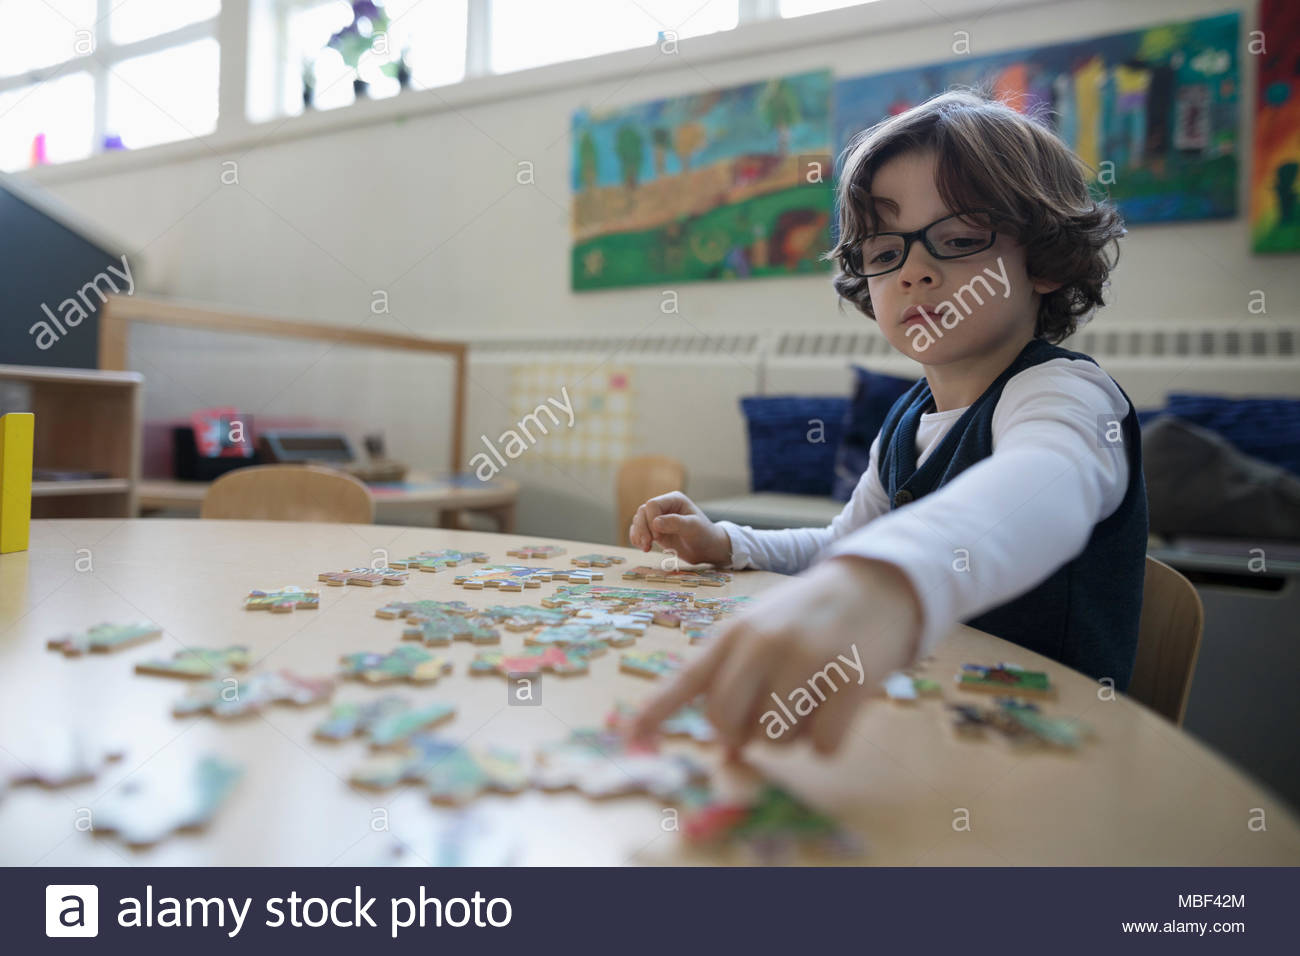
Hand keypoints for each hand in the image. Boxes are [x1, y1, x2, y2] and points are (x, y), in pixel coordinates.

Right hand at [628, 491, 731, 566]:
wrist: (707, 549)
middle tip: (648, 544)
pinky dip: (636, 538)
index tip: (658, 536)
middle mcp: (664, 507)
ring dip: (639, 534)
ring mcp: (658, 519)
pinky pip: (638, 531)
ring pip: (638, 521)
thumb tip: (655, 523)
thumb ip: (675, 523)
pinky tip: (642, 547)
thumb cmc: (704, 535)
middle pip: (643, 512)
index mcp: (674, 500)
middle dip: (642, 528)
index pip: (653, 504)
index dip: (651, 519)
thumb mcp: (693, 527)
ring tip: (645, 547)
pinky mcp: (655, 531)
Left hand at [629, 556, 922, 756]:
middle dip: (741, 735)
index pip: (688, 678)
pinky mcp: (850, 680)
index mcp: (736, 632)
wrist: (876, 585)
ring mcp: (808, 660)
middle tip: (765, 718)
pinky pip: (822, 746)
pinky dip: (828, 740)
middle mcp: (765, 643)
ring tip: (809, 699)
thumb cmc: (809, 617)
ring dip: (790, 736)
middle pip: (726, 723)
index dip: (657, 711)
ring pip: (775, 739)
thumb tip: (725, 749)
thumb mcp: (762, 630)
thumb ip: (735, 679)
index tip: (632, 737)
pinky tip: (838, 707)